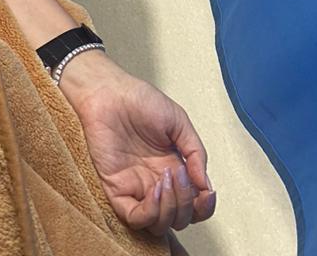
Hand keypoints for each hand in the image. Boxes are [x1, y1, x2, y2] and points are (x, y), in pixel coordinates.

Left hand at [59, 51, 215, 236]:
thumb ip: (195, 152)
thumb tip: (206, 185)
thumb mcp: (178, 122)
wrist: (109, 91)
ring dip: (171, 208)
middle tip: (181, 175)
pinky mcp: (116, 190)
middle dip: (187, 203)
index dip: (204, 206)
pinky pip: (135, 218)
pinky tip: (156, 190)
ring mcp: (137, 189)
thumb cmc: (139, 100)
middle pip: (180, 218)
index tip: (207, 192)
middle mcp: (156, 183)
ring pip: (160, 224)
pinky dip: (150, 212)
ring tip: (167, 178)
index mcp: (173, 169)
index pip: (194, 205)